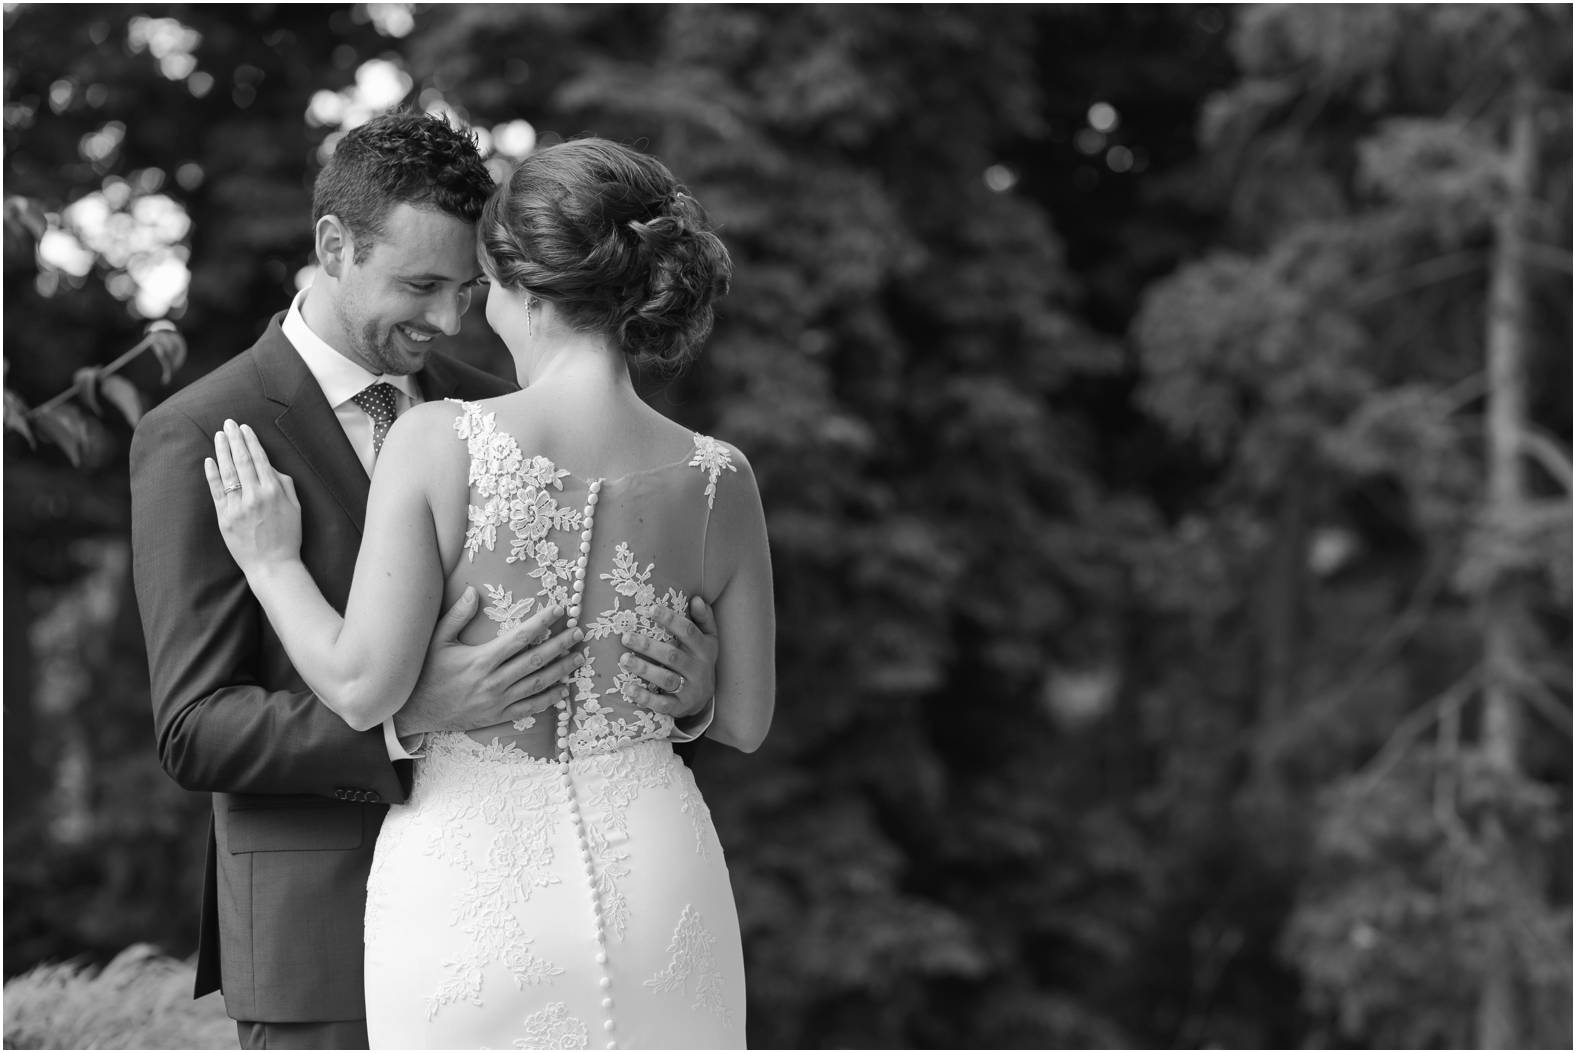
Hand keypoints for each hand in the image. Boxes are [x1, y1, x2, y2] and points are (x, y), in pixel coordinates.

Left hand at [204, 420, 301, 573]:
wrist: (272, 565)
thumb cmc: (288, 537)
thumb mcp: (295, 508)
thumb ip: (284, 484)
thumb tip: (269, 466)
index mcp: (274, 491)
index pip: (259, 459)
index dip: (251, 441)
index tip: (245, 428)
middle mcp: (255, 496)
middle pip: (241, 461)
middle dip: (234, 439)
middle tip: (228, 423)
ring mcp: (237, 507)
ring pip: (228, 472)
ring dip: (222, 451)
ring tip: (219, 435)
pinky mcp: (224, 518)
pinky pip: (216, 491)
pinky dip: (212, 474)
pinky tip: (209, 460)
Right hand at [394, 590, 585, 736]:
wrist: (414, 712)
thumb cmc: (425, 673)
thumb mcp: (436, 640)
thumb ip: (457, 615)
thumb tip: (474, 590)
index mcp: (481, 659)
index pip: (520, 637)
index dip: (542, 622)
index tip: (559, 611)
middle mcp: (494, 680)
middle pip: (535, 660)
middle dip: (560, 645)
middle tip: (579, 632)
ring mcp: (498, 701)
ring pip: (538, 684)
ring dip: (561, 670)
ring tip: (579, 658)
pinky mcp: (498, 716)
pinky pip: (529, 708)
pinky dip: (549, 700)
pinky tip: (563, 690)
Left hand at [618, 596, 717, 719]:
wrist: (705, 698)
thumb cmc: (699, 660)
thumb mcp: (708, 639)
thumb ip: (703, 618)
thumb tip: (697, 598)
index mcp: (704, 648)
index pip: (688, 632)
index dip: (670, 620)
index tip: (650, 609)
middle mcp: (699, 669)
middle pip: (673, 656)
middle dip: (648, 646)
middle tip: (626, 636)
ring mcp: (690, 689)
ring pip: (667, 679)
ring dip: (644, 669)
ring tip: (624, 659)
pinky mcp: (681, 707)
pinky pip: (663, 704)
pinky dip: (645, 697)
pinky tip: (628, 688)